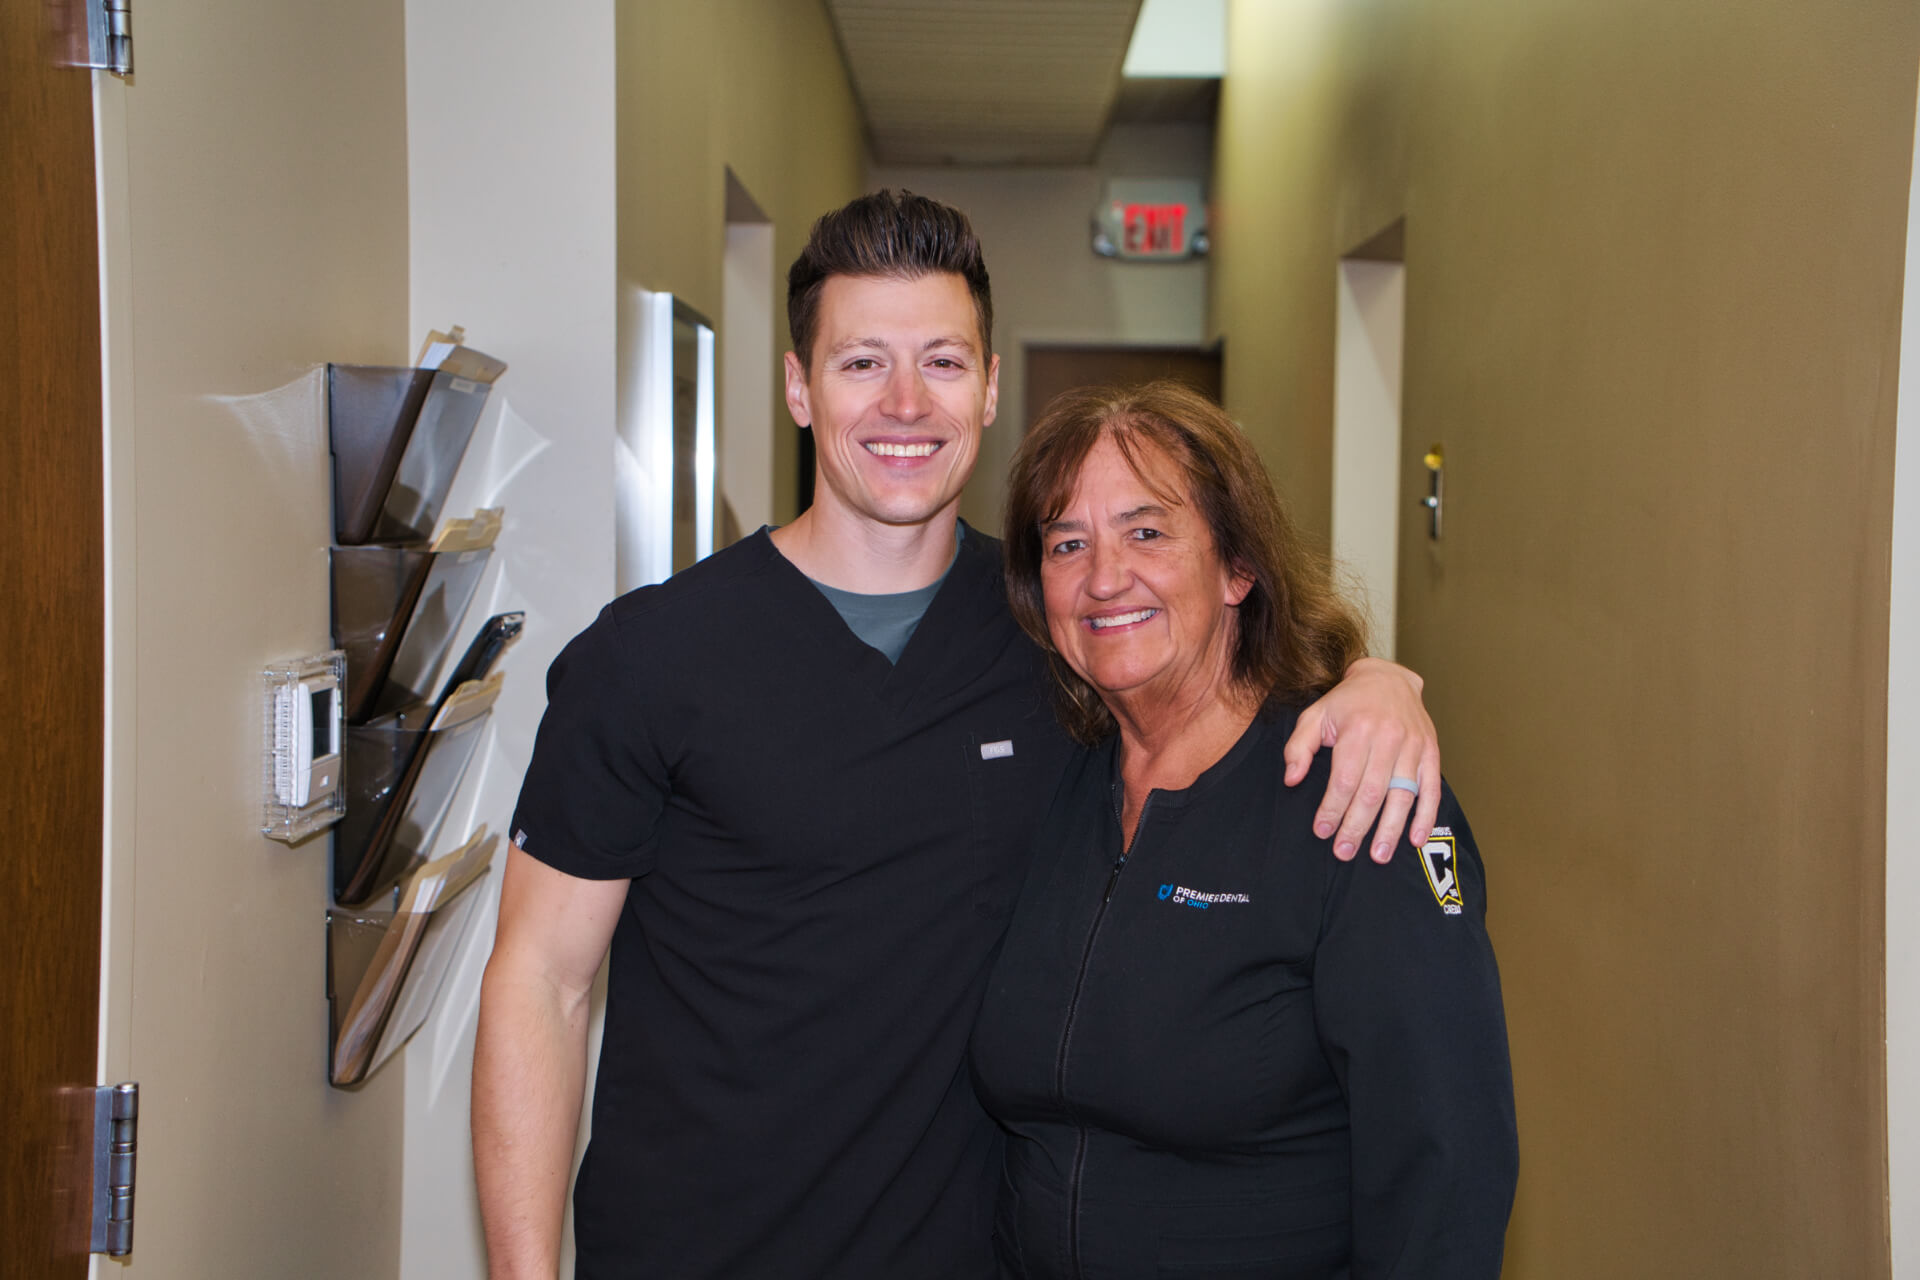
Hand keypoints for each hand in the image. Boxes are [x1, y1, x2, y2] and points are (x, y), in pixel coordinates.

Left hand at [1283, 657, 1440, 863]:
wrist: (1389, 679)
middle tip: (1344, 851)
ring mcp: (1413, 746)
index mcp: (1357, 730)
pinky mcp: (1431, 752)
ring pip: (1402, 796)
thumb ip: (1298, 747)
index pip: (1344, 779)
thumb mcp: (1314, 716)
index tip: (1323, 830)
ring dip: (1390, 829)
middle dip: (1357, 826)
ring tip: (1378, 855)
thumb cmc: (1346, 703)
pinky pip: (1431, 789)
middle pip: (1372, 792)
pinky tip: (1415, 839)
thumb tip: (1292, 779)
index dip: (1333, 809)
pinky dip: (1425, 816)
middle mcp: (1388, 738)